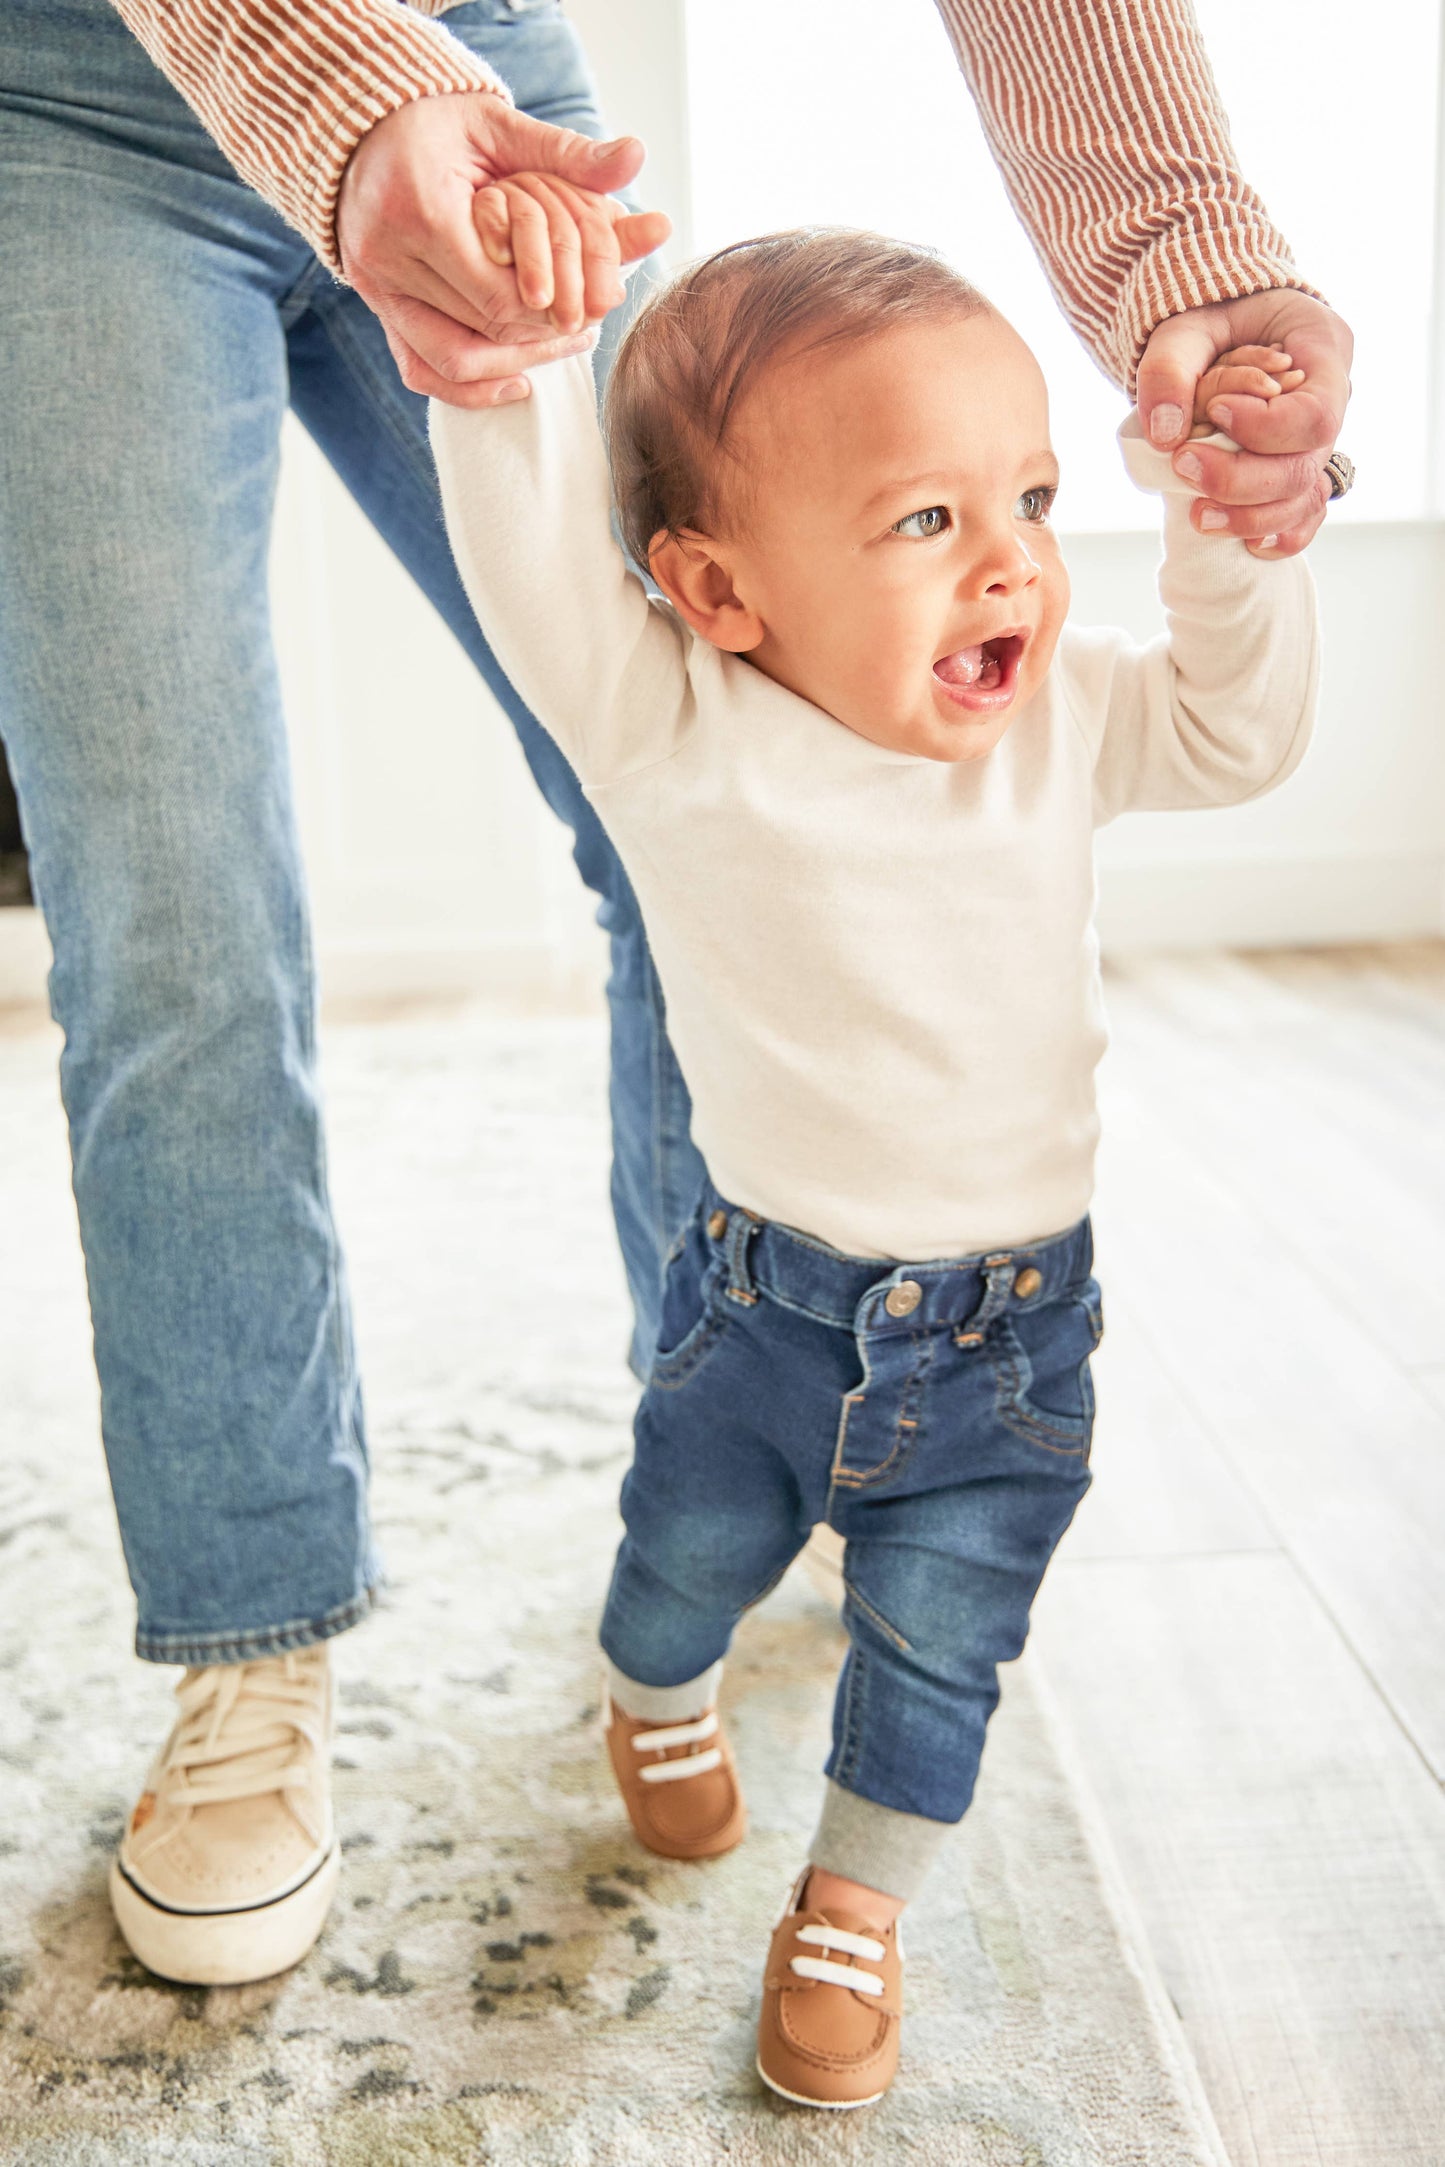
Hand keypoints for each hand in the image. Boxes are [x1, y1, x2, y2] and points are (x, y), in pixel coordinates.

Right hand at [337, 93, 661, 408]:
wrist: (362, 123)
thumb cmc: (438, 119)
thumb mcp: (502, 124)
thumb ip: (566, 151)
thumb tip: (637, 157)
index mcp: (421, 208)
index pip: (498, 290)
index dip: (550, 307)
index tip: (591, 301)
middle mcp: (388, 254)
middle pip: (481, 326)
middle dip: (540, 334)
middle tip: (589, 325)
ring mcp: (375, 286)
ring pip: (453, 358)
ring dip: (513, 362)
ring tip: (560, 346)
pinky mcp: (375, 304)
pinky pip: (420, 368)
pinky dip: (468, 388)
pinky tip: (517, 381)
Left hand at [1136, 291, 1352, 557]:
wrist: (1219, 319)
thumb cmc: (1208, 311)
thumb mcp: (1183, 325)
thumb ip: (1170, 369)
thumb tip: (1164, 437)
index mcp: (1322, 348)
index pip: (1317, 414)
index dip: (1266, 429)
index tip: (1216, 413)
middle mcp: (1331, 397)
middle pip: (1306, 464)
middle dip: (1243, 480)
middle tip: (1183, 466)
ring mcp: (1318, 437)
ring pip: (1305, 496)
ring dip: (1251, 517)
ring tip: (1196, 515)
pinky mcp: (1298, 464)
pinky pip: (1305, 512)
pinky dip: (1280, 535)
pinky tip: (1246, 546)